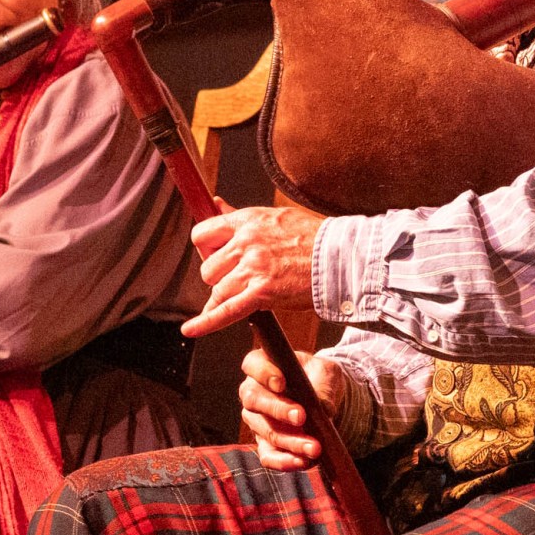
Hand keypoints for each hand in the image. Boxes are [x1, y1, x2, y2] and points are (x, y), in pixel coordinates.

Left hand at [186, 204, 325, 336]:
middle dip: (220, 278)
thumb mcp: (274, 217)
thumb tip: (214, 203)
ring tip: (246, 296)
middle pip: (208, 269)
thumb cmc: (314, 238)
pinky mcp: (263, 293)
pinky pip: (226, 310)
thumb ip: (239, 216)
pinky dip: (206, 322)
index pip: (203, 234)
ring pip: (217, 290)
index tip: (217, 257)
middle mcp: (246, 243)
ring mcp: (253, 268)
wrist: (343, 257)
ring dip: (227, 298)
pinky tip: (191, 330)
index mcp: (247, 221)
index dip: (207, 250)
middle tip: (241, 280)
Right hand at [239, 347, 352, 470]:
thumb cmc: (319, 377)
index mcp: (263, 365)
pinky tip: (303, 462)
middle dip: (278, 410)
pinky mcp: (265, 444)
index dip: (263, 373)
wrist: (323, 400)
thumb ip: (324, 384)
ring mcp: (256, 420)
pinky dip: (284, 461)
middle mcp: (253, 393)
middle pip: (253, 400)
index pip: (253, 365)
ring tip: (314, 447)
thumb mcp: (327, 372)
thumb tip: (323, 409)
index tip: (281, 383)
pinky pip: (268, 456)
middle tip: (301, 417)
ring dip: (289, 441)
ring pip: (264, 431)